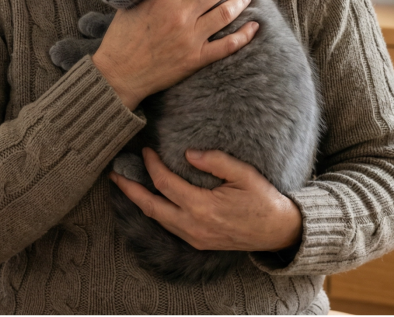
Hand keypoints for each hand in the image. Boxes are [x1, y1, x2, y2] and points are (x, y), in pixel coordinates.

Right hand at [92, 0, 258, 109]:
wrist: (117, 74)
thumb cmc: (121, 38)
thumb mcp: (130, 5)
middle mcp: (180, 16)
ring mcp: (190, 38)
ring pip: (225, 13)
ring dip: (240, 1)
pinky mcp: (195, 59)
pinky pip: (227, 46)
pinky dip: (244, 35)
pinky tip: (254, 27)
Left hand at [109, 148, 302, 252]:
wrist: (278, 232)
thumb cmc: (263, 200)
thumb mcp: (244, 175)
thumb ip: (215, 161)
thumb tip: (188, 153)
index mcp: (203, 208)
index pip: (165, 184)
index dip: (152, 166)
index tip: (145, 150)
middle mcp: (193, 226)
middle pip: (150, 206)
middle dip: (130, 189)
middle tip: (114, 173)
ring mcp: (194, 237)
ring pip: (157, 219)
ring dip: (139, 201)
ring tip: (125, 185)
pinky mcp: (198, 242)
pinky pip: (169, 226)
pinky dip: (155, 212)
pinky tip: (149, 200)